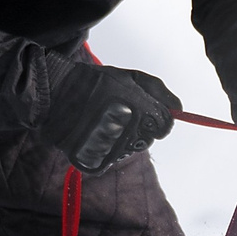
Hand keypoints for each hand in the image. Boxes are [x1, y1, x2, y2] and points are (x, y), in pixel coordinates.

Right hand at [43, 65, 179, 173]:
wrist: (58, 92)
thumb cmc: (96, 82)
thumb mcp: (131, 77)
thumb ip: (158, 91)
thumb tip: (179, 109)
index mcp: (139, 108)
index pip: (164, 126)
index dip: (159, 120)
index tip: (149, 114)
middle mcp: (127, 128)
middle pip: (148, 138)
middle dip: (139, 127)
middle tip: (121, 113)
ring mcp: (111, 145)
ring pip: (130, 149)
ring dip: (123, 137)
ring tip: (106, 121)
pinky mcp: (96, 157)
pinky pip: (112, 158)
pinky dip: (108, 148)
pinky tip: (98, 132)